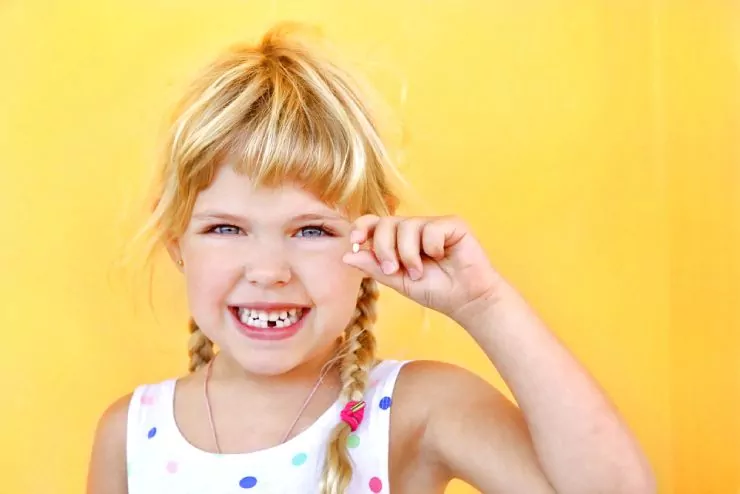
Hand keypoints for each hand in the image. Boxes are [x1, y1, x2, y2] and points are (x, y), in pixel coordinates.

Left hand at [342, 215, 504, 324]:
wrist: (466, 300)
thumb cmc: (435, 290)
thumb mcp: (399, 281)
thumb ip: (375, 268)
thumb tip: (346, 256)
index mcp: (398, 240)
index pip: (374, 223)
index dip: (362, 228)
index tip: (356, 242)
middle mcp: (413, 228)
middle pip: (386, 223)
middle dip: (384, 248)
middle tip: (394, 269)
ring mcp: (432, 224)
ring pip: (406, 225)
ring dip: (409, 254)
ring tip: (420, 271)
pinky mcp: (452, 224)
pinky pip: (430, 229)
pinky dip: (431, 247)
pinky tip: (442, 257)